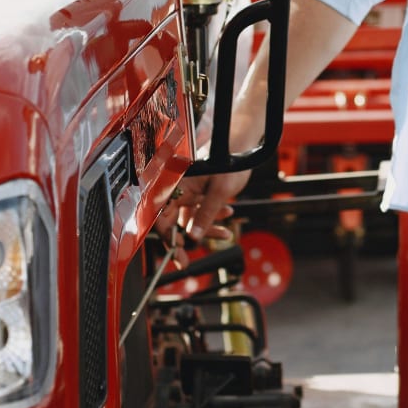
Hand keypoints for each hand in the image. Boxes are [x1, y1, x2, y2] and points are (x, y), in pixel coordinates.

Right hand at [155, 78, 266, 239]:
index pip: (162, 216)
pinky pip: (199, 211)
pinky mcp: (198, 192)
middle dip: (185, 240)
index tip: (178, 254)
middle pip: (173, 221)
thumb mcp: (219, 192)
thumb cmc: (231, 163)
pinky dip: (212, 217)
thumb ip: (204, 215)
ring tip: (225, 233)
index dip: (168, 237)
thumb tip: (192, 238)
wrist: (245, 145)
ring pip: (189, 218)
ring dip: (205, 228)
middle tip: (187, 262)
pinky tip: (228, 215)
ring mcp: (188, 190)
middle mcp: (179, 188)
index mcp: (178, 184)